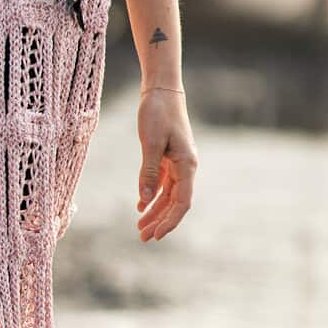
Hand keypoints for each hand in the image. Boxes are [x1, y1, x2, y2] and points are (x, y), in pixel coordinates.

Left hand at [136, 85, 196, 242]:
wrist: (161, 89)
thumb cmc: (158, 113)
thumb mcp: (151, 142)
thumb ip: (148, 172)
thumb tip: (144, 200)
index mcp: (187, 165)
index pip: (182, 203)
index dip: (170, 221)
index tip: (156, 236)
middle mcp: (186, 167)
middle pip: (175, 203)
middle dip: (161, 221)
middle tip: (143, 238)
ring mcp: (178, 163)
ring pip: (168, 195)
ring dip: (155, 211)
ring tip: (140, 227)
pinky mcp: (168, 157)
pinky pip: (162, 183)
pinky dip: (152, 196)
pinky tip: (141, 206)